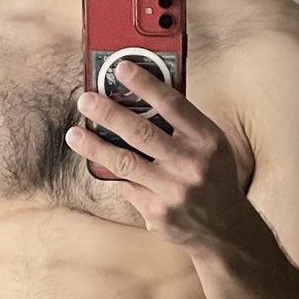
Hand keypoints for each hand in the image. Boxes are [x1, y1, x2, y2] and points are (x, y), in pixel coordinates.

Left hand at [65, 60, 248, 248]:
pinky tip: (102, 164)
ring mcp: (174, 190)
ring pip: (125, 162)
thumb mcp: (209, 146)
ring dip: (95, 146)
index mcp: (208, 139)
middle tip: (86, 99)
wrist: (224, 230)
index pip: (173, 104)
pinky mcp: (158, 213)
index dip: (145, 84)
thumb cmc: (211, 176)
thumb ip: (181, 125)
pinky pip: (128, 187)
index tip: (121, 68)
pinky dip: (116, 174)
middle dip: (108, 113)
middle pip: (141, 132)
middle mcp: (192, 164)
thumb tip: (136, 98)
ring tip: (74, 133)